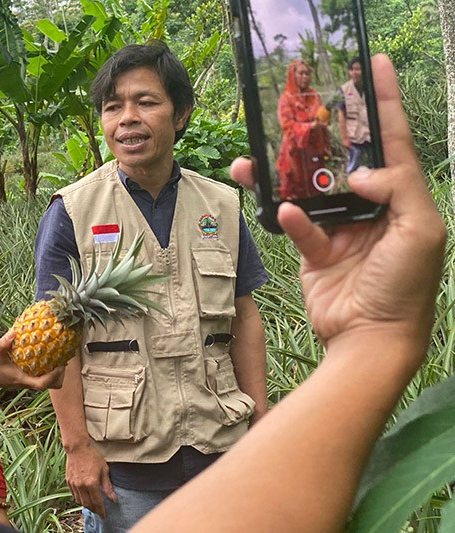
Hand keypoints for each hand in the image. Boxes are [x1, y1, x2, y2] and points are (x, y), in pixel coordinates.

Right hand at [0, 329, 64, 396]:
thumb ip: (4, 343)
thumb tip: (14, 331)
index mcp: (23, 379)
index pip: (42, 384)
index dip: (53, 376)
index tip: (60, 364)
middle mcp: (28, 382)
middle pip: (51, 385)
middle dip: (59, 374)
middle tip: (62, 358)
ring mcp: (29, 380)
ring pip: (50, 382)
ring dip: (56, 372)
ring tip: (58, 356)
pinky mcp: (28, 377)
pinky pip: (44, 375)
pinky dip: (49, 368)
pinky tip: (47, 355)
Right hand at [65, 441, 116, 517]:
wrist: (78, 448)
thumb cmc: (93, 457)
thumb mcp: (104, 470)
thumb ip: (108, 487)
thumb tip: (114, 499)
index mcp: (92, 483)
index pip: (97, 502)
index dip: (101, 510)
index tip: (104, 515)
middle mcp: (81, 486)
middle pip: (88, 504)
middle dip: (94, 510)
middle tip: (99, 512)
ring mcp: (73, 484)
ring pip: (80, 501)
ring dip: (86, 505)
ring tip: (92, 506)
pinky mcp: (68, 482)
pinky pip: (74, 495)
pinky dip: (80, 499)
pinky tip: (84, 497)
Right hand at [231, 55, 444, 353]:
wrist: (370, 337)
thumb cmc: (406, 287)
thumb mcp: (421, 231)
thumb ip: (399, 190)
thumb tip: (360, 173)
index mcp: (402, 198)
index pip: (392, 141)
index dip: (383, 102)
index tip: (371, 65)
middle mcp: (372, 208)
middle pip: (342, 159)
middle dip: (324, 133)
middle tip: (303, 105)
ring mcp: (341, 228)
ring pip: (308, 190)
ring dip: (284, 175)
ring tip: (257, 158)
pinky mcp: (315, 250)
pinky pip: (299, 226)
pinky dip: (290, 219)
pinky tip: (283, 212)